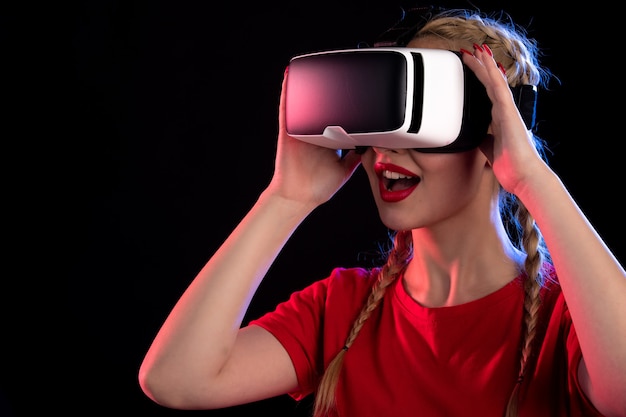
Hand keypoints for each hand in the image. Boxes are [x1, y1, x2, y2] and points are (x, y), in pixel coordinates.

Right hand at [267, 67, 361, 206]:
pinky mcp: (288, 132)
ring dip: (308, 85)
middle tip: (338, 70)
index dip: (342, 103)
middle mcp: (312, 132)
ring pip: (304, 103)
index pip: (335, 116)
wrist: (300, 197)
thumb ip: (355, 157)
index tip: (353, 90)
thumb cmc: (318, 187)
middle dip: (327, 90)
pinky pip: (287, 108)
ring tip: (314, 64)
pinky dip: (288, 92)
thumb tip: (370, 146)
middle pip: (320, 106)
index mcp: (325, 139)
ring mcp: (299, 130)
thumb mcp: (344, 169)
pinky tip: (291, 76)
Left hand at [461, 44, 548, 194]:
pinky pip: (498, 89)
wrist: (523, 174)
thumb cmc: (511, 165)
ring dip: (485, 65)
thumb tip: (477, 136)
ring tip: (476, 50)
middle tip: (471, 51)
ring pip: (494, 82)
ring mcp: (507, 110)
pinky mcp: (508, 113)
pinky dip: (492, 75)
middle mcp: (504, 111)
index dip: (480, 79)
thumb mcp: (490, 150)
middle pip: (490, 83)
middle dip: (481, 67)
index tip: (473, 67)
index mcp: (500, 119)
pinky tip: (487, 64)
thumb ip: (485, 140)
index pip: (488, 93)